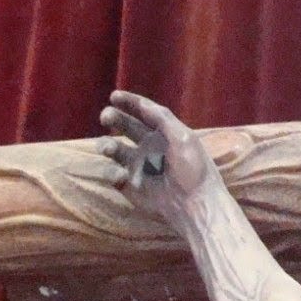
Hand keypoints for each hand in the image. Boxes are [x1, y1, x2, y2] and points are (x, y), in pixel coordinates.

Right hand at [98, 91, 216, 226]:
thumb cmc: (194, 169)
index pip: (144, 113)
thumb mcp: (184, 138)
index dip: (129, 103)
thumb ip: (163, 118)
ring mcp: (138, 166)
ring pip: (113, 149)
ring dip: (106, 145)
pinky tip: (121, 175)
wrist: (194, 204)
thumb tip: (143, 103)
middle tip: (106, 117)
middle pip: (125, 127)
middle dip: (114, 119)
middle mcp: (149, 147)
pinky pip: (112, 174)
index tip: (114, 95)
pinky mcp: (129, 185)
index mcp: (164, 134)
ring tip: (108, 148)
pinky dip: (111, 172)